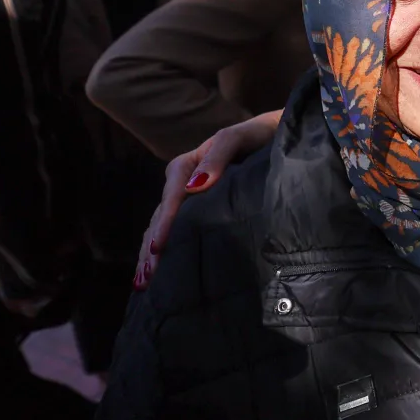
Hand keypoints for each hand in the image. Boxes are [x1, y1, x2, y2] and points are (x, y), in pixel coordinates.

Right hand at [134, 110, 281, 289]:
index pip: (171, 198)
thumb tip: (195, 185)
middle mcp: (182, 184)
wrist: (275, 137)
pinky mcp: (198, 211)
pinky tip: (155, 273)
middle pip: (161, 218)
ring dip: (150, 255)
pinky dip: (162, 252)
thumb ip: (218, 155)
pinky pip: (175, 232)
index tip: (158, 249)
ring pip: (162, 228)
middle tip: (146, 280)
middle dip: (151, 248)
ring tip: (144, 283)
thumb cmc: (258, 135)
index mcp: (186, 166)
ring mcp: (188, 200)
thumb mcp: (238, 137)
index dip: (164, 224)